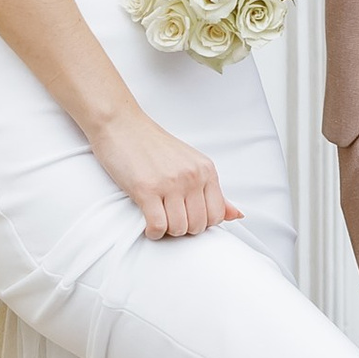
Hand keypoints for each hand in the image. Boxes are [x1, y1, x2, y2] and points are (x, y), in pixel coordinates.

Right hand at [92, 102, 242, 238]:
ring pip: (179, 228)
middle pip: (198, 225)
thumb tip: (237, 215)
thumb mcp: (190, 163)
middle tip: (169, 218)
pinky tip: (147, 224)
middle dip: (183, 228)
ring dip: (167, 231)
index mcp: (206, 170)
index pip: (217, 215)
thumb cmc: (152, 145)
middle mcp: (192, 176)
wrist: (121, 125)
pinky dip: (153, 232)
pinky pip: (158, 226)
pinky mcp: (146, 189)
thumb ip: (213, 191)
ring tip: (158, 218)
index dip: (201, 223)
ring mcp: (170, 183)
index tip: (186, 217)